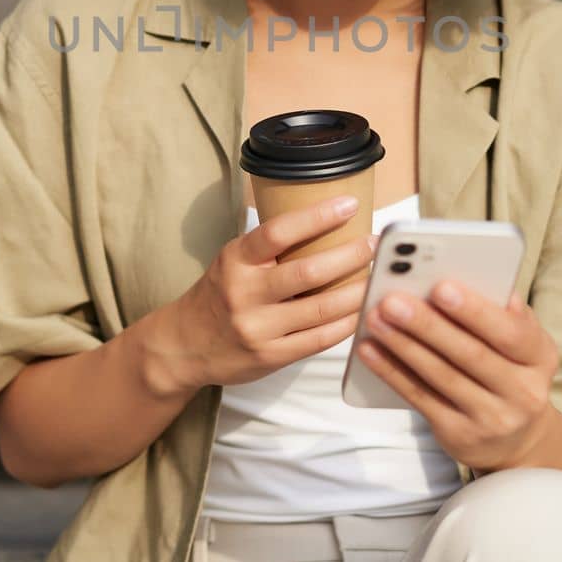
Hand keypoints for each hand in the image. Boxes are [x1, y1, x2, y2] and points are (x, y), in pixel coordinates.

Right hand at [158, 194, 375, 393]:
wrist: (183, 346)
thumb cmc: (219, 294)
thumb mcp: (232, 261)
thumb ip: (269, 247)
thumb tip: (325, 221)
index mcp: (236, 260)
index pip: (278, 232)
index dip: (317, 216)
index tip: (350, 205)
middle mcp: (244, 293)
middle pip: (308, 272)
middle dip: (350, 255)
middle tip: (375, 244)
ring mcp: (258, 328)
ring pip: (321, 308)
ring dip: (357, 290)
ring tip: (377, 276)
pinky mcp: (270, 357)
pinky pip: (319, 339)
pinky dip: (347, 322)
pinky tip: (362, 309)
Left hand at [357, 281, 561, 473]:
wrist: (516, 441)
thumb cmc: (510, 372)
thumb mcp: (522, 345)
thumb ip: (505, 314)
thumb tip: (486, 280)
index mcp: (540, 358)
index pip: (512, 333)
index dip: (476, 311)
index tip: (441, 285)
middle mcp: (523, 392)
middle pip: (471, 355)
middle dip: (428, 325)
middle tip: (393, 299)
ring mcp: (492, 418)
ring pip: (441, 376)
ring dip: (403, 345)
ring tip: (375, 317)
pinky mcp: (459, 435)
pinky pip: (420, 398)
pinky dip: (392, 372)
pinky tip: (370, 350)